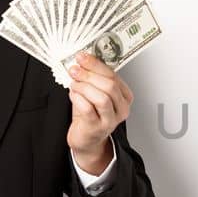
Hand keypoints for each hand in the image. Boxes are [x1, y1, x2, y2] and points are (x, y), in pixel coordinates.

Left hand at [67, 51, 133, 172]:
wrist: (87, 139)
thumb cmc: (90, 114)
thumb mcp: (94, 93)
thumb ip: (92, 78)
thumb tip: (82, 61)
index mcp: (124, 96)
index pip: (113, 75)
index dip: (96, 64)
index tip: (82, 57)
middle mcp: (121, 108)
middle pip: (110, 86)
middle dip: (89, 75)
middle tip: (75, 70)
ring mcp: (110, 120)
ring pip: (102, 98)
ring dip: (84, 87)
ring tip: (74, 84)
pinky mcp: (97, 128)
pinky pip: (88, 109)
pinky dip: (78, 99)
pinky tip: (73, 95)